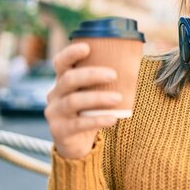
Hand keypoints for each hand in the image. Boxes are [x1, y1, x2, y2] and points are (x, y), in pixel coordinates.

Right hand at [45, 43, 120, 158]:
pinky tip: (113, 119)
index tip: (87, 47)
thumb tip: (134, 62)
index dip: (71, 53)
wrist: (76, 142)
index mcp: (63, 80)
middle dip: (91, 74)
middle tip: (114, 74)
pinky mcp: (60, 130)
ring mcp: (55, 112)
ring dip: (98, 98)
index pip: (60, 62)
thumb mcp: (92, 93)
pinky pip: (78, 124)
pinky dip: (97, 120)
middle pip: (69, 79)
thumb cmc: (89, 110)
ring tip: (118, 98)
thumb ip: (104, 81)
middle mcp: (55, 94)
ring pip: (73, 101)